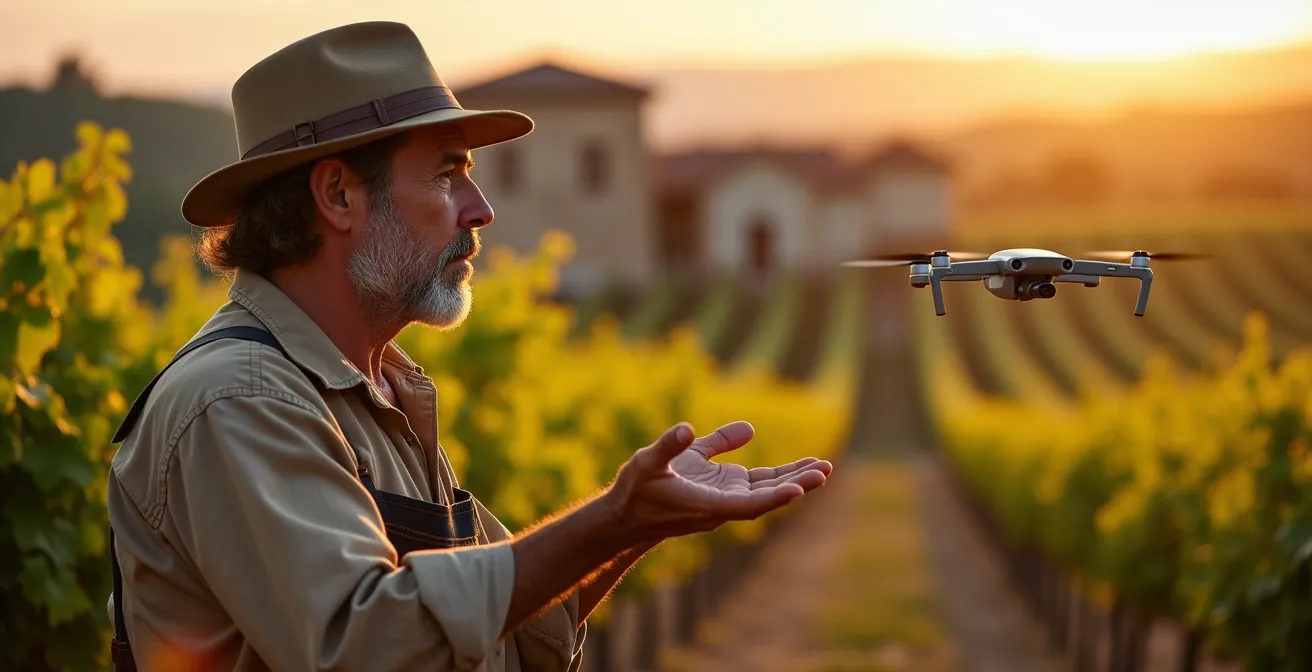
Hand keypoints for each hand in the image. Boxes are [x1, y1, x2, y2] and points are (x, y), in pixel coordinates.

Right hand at [603, 421, 831, 545]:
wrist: (628, 516)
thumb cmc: (636, 490)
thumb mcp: (647, 463)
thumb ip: (670, 445)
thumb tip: (688, 426)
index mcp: (706, 504)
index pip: (747, 504)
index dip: (773, 496)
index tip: (798, 490)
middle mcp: (722, 506)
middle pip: (766, 496)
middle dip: (795, 484)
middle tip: (824, 471)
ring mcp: (725, 499)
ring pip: (766, 489)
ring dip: (793, 478)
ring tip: (823, 467)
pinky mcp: (723, 490)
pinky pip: (757, 483)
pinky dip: (779, 475)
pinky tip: (800, 466)